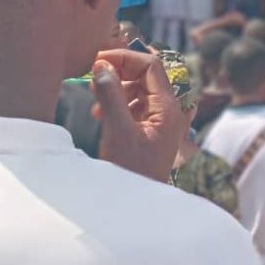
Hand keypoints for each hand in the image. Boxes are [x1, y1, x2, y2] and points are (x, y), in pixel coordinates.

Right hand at [91, 50, 184, 181]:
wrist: (136, 207)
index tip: (99, 60)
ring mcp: (161, 120)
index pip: (151, 65)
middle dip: (119, 71)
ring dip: (117, 88)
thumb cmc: (131, 172)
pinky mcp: (151, 129)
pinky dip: (118, 102)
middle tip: (94, 75)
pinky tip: (101, 112)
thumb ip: (110, 96)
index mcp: (168, 108)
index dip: (125, 57)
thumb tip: (101, 66)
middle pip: (146, 75)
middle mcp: (169, 110)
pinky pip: (136, 104)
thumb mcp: (118, 131)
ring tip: (96, 101)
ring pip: (140, 88)